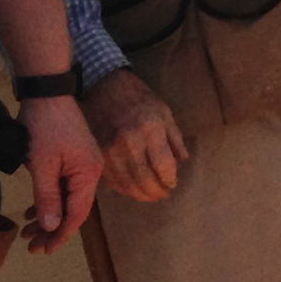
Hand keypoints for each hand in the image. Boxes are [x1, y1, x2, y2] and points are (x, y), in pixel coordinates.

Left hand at [18, 93, 101, 247]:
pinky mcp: (73, 160)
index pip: (77, 214)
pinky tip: (33, 211)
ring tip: (29, 233)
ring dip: (49, 217)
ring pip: (67, 200)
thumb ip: (47, 197)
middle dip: (53, 230)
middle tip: (32, 248)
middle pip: (73, 210)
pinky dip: (49, 200)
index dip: (61, 234)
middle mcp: (91, 173)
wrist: (47, 93)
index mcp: (88, 175)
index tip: (44, 251)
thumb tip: (52, 227)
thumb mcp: (42, 164)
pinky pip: (63, 187)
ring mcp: (83, 166)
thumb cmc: (44, 127)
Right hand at [86, 68, 191, 201]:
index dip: (170, 179)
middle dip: (156, 192)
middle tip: (163, 194)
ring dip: (140, 194)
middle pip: (145, 179)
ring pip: (127, 183)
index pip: (163, 165)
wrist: (102, 86)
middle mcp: (130, 142)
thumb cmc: (138, 97)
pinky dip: (124, 188)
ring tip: (150, 195)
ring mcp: (111, 150)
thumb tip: (183, 160)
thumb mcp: (163, 111)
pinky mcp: (98, 154)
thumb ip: (175, 137)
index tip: (173, 184)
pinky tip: (132, 189)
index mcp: (151, 129)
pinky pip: (112, 179)